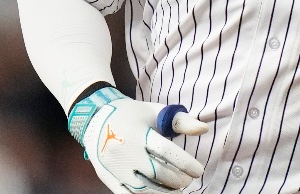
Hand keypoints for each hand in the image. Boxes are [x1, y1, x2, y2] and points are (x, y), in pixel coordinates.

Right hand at [70, 88, 209, 193]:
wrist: (96, 117)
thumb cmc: (133, 115)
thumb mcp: (156, 112)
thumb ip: (180, 122)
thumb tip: (204, 129)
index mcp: (139, 132)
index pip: (167, 152)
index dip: (186, 164)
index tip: (198, 171)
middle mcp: (125, 150)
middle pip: (156, 172)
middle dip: (176, 180)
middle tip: (187, 182)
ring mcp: (114, 166)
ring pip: (142, 188)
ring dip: (162, 192)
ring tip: (175, 190)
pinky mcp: (106, 177)